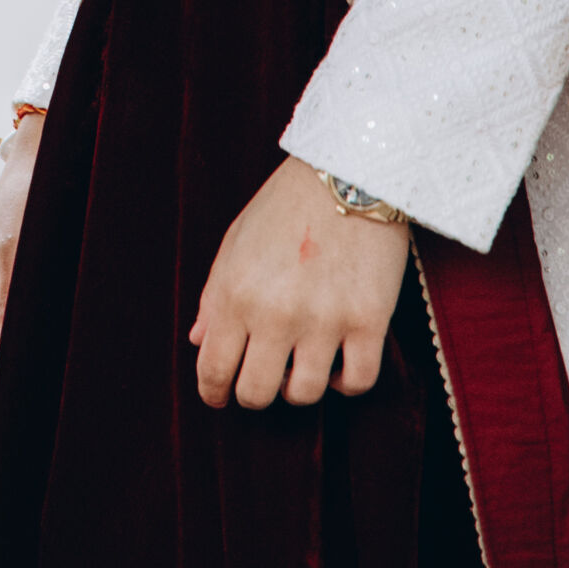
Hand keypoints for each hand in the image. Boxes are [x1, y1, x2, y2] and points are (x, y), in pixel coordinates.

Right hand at [0, 115, 42, 401]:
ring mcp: (7, 304)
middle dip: (11, 379)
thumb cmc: (21, 195)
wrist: (49, 166)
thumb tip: (20, 345)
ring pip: (12, 354)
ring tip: (55, 364)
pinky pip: (32, 336)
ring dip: (30, 361)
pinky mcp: (31, 299)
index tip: (14, 400)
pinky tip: (63, 344)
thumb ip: (12, 300)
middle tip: (41, 387)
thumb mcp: (15, 248)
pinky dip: (45, 345)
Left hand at [191, 154, 409, 410]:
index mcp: (235, 292)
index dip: (214, 391)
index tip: (220, 395)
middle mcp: (275, 313)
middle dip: (254, 393)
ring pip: (305, 394)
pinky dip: (345, 382)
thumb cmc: (286, 205)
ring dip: (299, 387)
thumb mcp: (236, 242)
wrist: (349, 172)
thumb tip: (200, 340)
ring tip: (301, 365)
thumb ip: (214, 295)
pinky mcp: (368, 321)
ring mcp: (324, 321)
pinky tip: (338, 362)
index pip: (214, 369)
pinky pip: (356, 382)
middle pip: (257, 393)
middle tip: (262, 379)